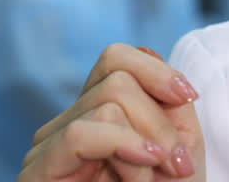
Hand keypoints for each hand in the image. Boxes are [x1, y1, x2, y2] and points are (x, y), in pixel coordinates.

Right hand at [18, 44, 205, 180]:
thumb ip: (170, 103)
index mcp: (102, 115)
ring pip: (107, 102)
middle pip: (118, 77)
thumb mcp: (179, 145)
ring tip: (151, 181)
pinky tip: (145, 170)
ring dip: (146, 143)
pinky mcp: (39, 171)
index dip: (158, 71)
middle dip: (160, 120)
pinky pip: (81, 134)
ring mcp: (51, 146)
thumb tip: (155, 60)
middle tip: (177, 163)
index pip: (118, 58)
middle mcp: (70, 124)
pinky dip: (123, 147)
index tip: (190, 96)